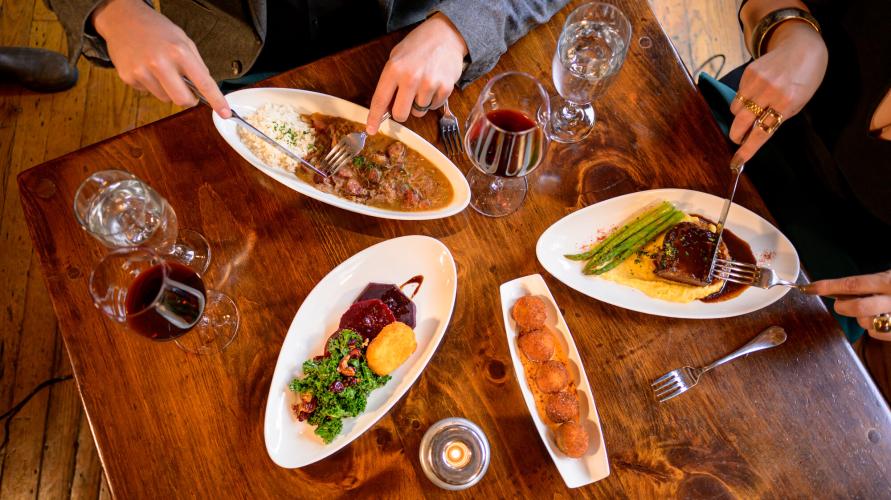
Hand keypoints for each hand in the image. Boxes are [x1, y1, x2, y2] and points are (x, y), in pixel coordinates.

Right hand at [92, 0, 230, 117]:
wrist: (123, 19)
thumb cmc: (158, 30)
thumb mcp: (183, 41)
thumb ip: (197, 65)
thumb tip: (206, 90)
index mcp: (179, 52)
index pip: (203, 83)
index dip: (216, 101)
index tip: (225, 113)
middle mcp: (160, 63)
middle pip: (182, 100)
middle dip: (188, 99)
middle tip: (187, 90)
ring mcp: (141, 71)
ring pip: (165, 99)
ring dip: (167, 90)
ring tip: (160, 70)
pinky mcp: (128, 77)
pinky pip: (148, 92)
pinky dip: (151, 85)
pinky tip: (146, 68)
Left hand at [366, 13, 467, 133]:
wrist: (446, 34)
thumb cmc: (419, 46)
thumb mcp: (397, 57)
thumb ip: (390, 81)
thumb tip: (384, 108)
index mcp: (394, 69)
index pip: (380, 100)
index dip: (374, 117)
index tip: (371, 129)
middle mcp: (411, 78)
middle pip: (400, 114)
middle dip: (401, 112)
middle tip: (405, 101)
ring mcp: (429, 84)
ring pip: (418, 112)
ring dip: (419, 104)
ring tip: (423, 85)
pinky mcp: (445, 89)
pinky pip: (433, 107)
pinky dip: (432, 100)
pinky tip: (434, 84)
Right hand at [729, 21, 826, 164]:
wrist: (802, 47)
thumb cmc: (804, 79)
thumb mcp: (798, 103)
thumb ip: (777, 117)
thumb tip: (754, 134)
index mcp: (787, 103)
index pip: (761, 134)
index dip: (747, 150)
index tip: (736, 162)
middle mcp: (770, 92)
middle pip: (741, 123)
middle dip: (736, 135)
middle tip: (738, 138)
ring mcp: (757, 81)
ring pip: (735, 110)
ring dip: (740, 115)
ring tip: (752, 109)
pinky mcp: (748, 72)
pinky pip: (738, 95)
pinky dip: (743, 99)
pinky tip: (756, 92)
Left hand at [804, 270, 890, 339]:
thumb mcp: (888, 278)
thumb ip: (867, 285)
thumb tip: (836, 291)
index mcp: (888, 281)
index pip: (853, 284)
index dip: (828, 286)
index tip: (810, 288)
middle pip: (858, 308)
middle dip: (844, 307)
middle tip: (841, 305)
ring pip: (867, 323)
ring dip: (861, 318)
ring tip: (873, 310)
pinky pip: (878, 334)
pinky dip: (874, 329)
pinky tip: (881, 320)